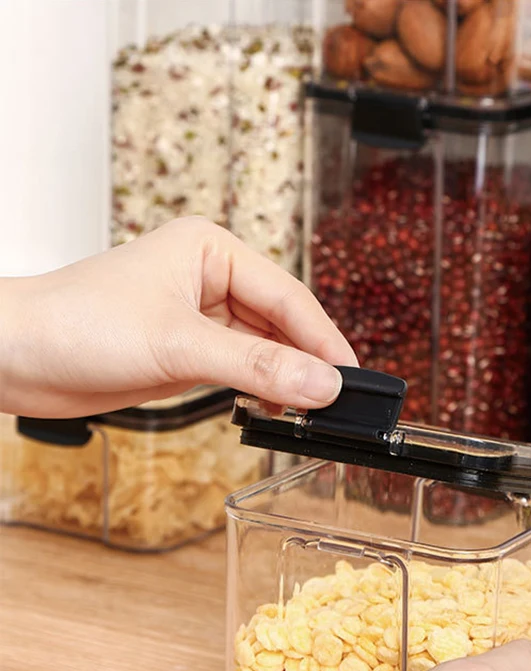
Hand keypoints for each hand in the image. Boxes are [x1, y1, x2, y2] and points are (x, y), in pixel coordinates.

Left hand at [0, 217, 356, 417]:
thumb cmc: (74, 323)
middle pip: (282, 322)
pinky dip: (259, 389)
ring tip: (309, 412)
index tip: (349, 378)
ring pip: (264, 348)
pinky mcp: (187, 351)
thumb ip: (256, 365)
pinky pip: (241, 369)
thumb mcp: (179, 344)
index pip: (288, 296)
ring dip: (285, 379)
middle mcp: (209, 278)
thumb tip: (320, 384)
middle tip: (337, 402)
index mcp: (210, 250)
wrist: (15, 357)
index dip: (323, 340)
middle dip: (307, 362)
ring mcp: (199, 316)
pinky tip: (272, 409)